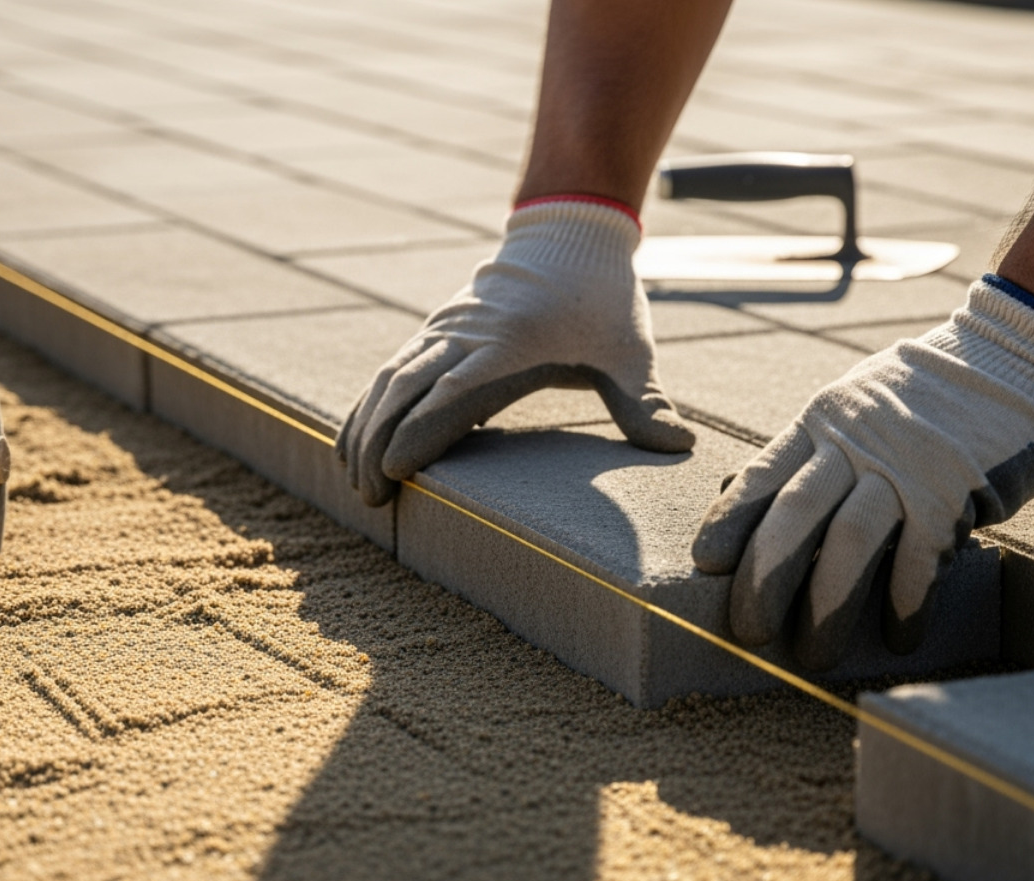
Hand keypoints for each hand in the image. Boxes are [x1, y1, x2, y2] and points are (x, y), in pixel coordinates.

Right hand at [336, 200, 694, 506]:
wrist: (571, 229)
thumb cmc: (603, 296)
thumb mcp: (630, 349)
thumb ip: (644, 402)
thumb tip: (680, 446)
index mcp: (509, 343)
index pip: (452, 390)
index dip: (419, 430)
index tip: (393, 469)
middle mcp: (466, 335)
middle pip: (404, 390)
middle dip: (378, 444)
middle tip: (370, 498)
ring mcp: (445, 331)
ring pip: (387, 381)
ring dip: (364, 429)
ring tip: (353, 482)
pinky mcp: (436, 332)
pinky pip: (389, 371)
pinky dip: (367, 408)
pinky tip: (352, 442)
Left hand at [692, 276, 1033, 668]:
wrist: (1012, 355)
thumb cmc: (919, 396)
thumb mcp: (848, 407)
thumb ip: (801, 453)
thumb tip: (735, 493)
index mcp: (821, 424)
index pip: (762, 477)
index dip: (729, 523)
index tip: (704, 565)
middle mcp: (855, 444)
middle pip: (794, 516)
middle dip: (765, 580)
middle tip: (751, 631)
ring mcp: (906, 466)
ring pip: (850, 542)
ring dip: (828, 606)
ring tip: (815, 655)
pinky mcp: (956, 490)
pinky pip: (922, 557)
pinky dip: (906, 601)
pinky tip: (898, 636)